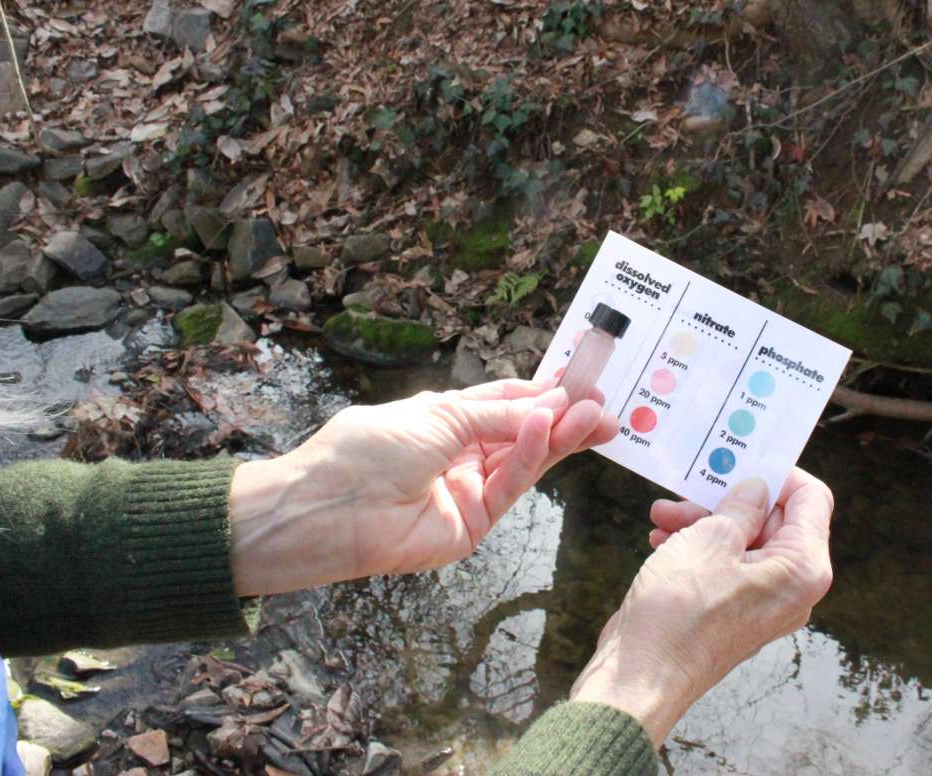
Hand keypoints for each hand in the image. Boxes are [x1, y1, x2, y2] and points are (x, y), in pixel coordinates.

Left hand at [228, 379, 617, 594]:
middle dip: (562, 419)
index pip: (504, 404)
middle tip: (603, 407)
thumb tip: (546, 404)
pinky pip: (508, 486)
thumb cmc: (367, 448)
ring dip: (558, 437)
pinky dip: (528, 458)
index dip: (541, 394)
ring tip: (592, 417)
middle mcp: (460, 456)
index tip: (580, 384)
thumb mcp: (439, 413)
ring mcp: (468, 493)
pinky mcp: (472, 526)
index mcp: (445, 421)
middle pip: (523, 435)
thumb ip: (497, 413)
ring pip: (524, 462)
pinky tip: (544, 431)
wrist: (328, 507)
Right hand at [568, 469, 833, 745]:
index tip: (741, 457)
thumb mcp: (710, 539)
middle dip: (728, 498)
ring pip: (744, 541)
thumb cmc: (678, 611)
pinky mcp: (734, 612)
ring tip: (662, 514)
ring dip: (704, 520)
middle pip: (774, 519)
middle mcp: (792, 588)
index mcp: (803, 569)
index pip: (811, 499)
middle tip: (688, 487)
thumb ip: (741, 506)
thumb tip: (757, 488)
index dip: (779, 473)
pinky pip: (727, 565)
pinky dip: (698, 547)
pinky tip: (662, 538)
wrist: (641, 676)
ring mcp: (763, 603)